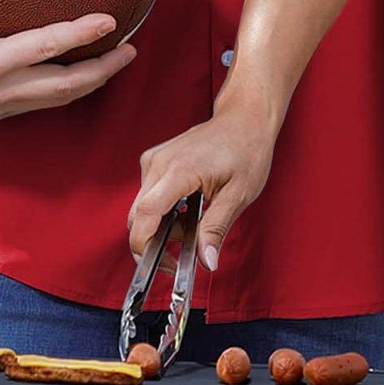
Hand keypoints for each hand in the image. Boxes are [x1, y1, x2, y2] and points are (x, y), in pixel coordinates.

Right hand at [0, 0, 134, 118]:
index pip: (42, 49)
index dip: (78, 34)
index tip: (110, 19)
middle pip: (62, 87)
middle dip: (101, 69)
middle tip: (132, 48)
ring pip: (54, 100)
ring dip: (90, 81)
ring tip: (120, 58)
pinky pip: (40, 101)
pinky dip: (67, 88)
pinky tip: (83, 69)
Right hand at [131, 93, 277, 272]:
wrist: (244, 118)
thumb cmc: (246, 151)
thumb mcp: (238, 195)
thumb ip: (216, 229)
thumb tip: (205, 262)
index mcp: (179, 171)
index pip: (144, 215)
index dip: (144, 247)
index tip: (161, 266)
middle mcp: (159, 163)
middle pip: (137, 216)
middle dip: (154, 242)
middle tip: (183, 253)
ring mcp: (154, 160)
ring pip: (141, 208)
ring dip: (160, 226)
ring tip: (193, 225)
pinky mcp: (155, 160)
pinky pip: (148, 195)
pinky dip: (162, 211)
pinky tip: (188, 209)